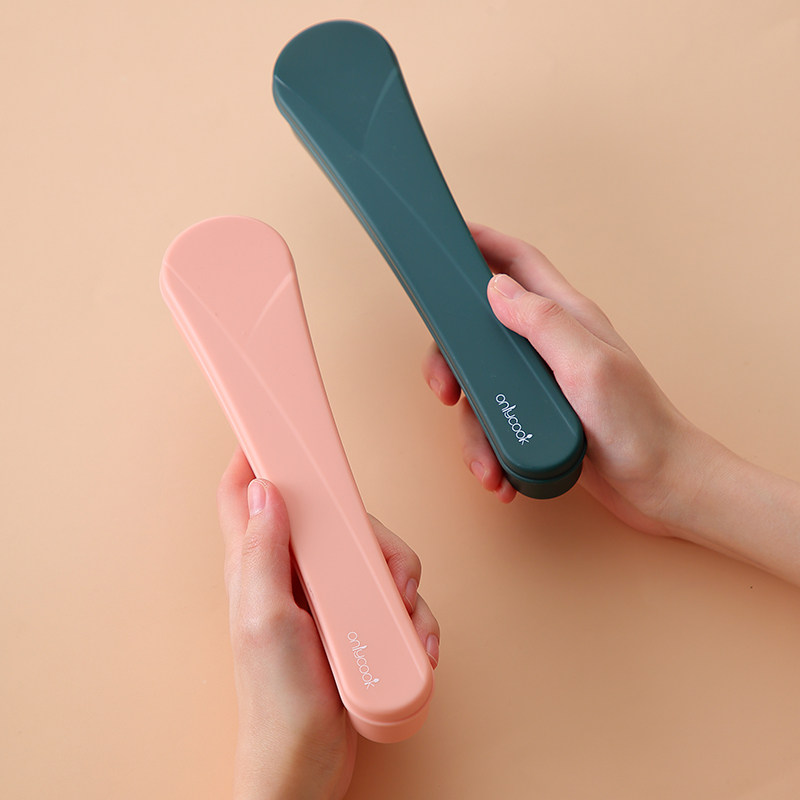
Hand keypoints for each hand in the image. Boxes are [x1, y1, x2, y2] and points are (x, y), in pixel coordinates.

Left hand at [218, 448, 439, 798]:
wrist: (308, 770)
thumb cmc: (277, 703)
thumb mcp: (264, 622)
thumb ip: (263, 554)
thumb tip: (263, 489)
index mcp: (258, 564)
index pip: (244, 491)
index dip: (260, 454)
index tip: (287, 428)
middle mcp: (293, 572)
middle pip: (336, 517)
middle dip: (374, 538)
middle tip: (392, 577)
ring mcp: (327, 596)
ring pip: (372, 554)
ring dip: (402, 584)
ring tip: (406, 623)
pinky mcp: (355, 620)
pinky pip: (393, 597)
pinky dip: (411, 616)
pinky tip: (413, 644)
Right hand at [423, 222, 707, 535]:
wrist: (663, 488)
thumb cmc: (640, 427)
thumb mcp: (588, 367)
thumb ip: (543, 323)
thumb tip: (496, 288)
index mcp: (567, 318)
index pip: (520, 264)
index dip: (485, 244)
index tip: (449, 239)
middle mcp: (550, 346)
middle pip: (481, 331)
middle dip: (453, 360)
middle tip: (445, 389)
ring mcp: (542, 384)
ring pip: (483, 387)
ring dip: (474, 429)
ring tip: (487, 464)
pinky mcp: (538, 419)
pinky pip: (496, 424)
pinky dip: (491, 451)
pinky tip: (501, 475)